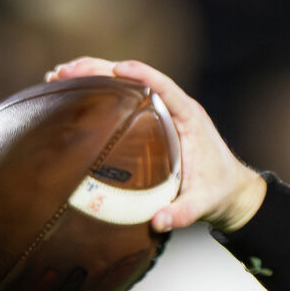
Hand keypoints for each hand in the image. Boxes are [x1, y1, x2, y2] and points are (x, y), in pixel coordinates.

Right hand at [46, 57, 265, 233]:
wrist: (232, 192)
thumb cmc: (220, 192)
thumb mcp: (203, 204)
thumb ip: (184, 213)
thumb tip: (159, 222)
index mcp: (189, 117)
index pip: (164, 86)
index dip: (140, 74)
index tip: (115, 68)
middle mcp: (174, 108)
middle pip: (135, 78)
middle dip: (99, 70)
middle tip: (64, 72)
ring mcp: (161, 112)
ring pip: (124, 84)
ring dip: (92, 75)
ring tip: (57, 76)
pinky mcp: (151, 121)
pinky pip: (122, 99)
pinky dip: (97, 91)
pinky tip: (69, 93)